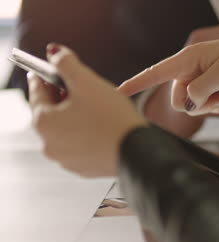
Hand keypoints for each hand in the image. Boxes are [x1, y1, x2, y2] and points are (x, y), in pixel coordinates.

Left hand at [28, 44, 146, 176]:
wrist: (138, 152)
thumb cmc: (113, 119)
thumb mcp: (87, 82)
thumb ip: (66, 62)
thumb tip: (55, 53)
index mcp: (44, 122)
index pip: (36, 91)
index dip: (46, 75)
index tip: (53, 67)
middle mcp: (49, 144)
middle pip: (51, 111)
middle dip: (64, 96)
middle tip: (83, 86)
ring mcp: (66, 159)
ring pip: (66, 128)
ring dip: (76, 115)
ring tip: (98, 107)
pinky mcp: (84, 167)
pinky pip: (80, 143)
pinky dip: (87, 132)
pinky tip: (103, 125)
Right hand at [119, 34, 218, 115]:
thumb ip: (197, 93)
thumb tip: (188, 104)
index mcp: (189, 59)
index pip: (156, 72)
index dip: (137, 83)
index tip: (118, 92)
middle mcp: (192, 67)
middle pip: (179, 97)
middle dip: (198, 104)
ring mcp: (202, 75)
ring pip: (194, 103)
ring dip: (212, 104)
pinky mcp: (212, 83)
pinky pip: (207, 102)